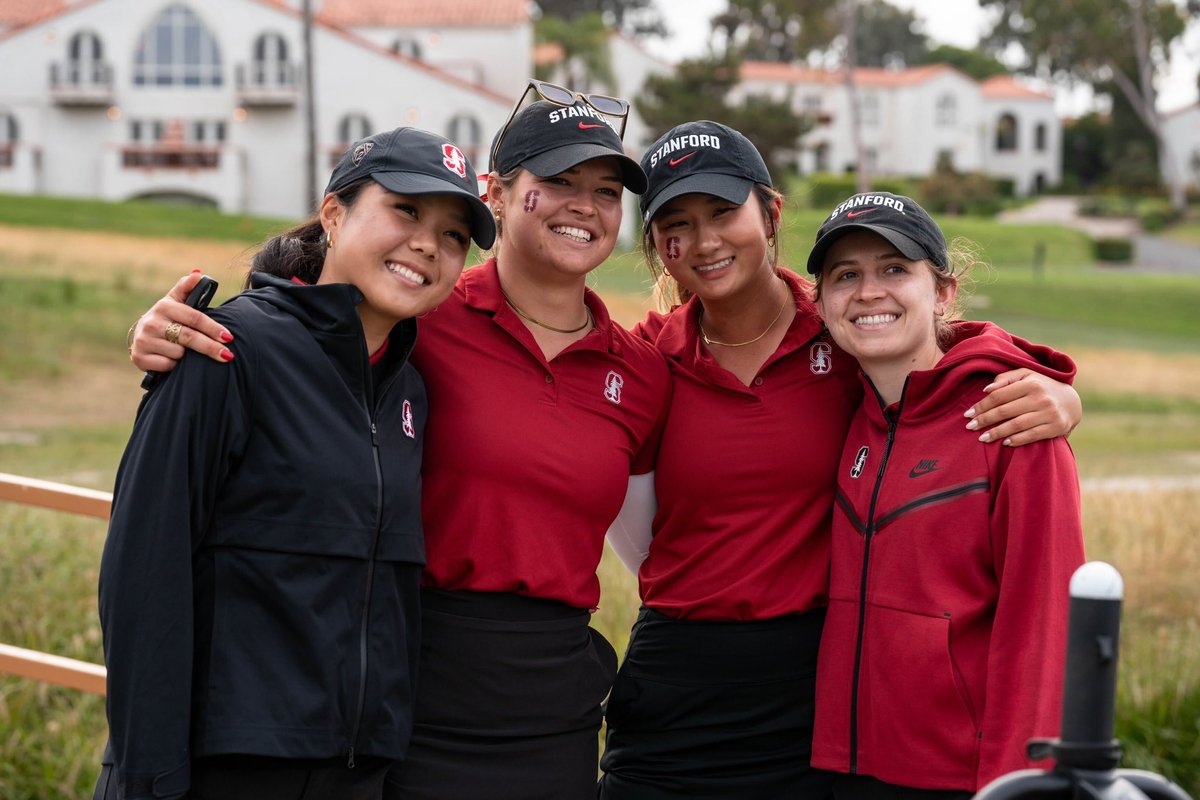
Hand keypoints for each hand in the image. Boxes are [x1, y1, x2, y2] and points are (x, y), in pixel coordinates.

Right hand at [129, 271, 233, 371]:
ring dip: (188, 357)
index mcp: (164, 306)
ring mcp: (144, 340)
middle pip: (189, 337)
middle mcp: (151, 322)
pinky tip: (173, 361)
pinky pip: (168, 366)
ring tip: (187, 353)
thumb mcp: (175, 301)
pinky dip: (175, 366)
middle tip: (228, 356)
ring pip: (179, 354)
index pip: (194, 318)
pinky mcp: (139, 357)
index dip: (213, 328)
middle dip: (211, 347)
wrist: (142, 336)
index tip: (229, 337)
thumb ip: (187, 288)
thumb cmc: (168, 317)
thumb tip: (198, 274)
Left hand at [964, 369, 1081, 446]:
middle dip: (984, 420)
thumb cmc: (1041, 387)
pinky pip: (1032, 435)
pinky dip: (1017, 440)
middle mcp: (1040, 398)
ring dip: (997, 432)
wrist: (1072, 402)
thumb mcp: (1026, 376)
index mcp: (1030, 383)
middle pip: (1005, 411)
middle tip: (970, 427)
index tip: (967, 414)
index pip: (999, 395)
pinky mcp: (1056, 427)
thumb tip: (986, 389)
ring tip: (982, 438)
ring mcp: (1049, 413)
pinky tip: (1004, 443)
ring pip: (1016, 425)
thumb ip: (1006, 379)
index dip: (981, 405)